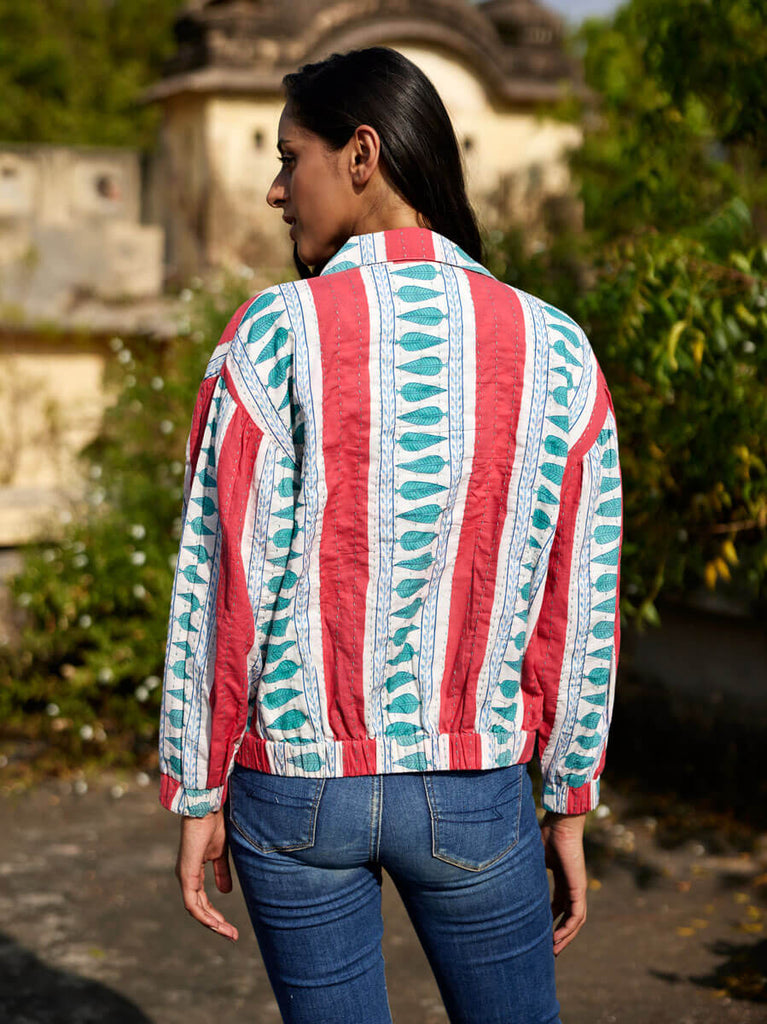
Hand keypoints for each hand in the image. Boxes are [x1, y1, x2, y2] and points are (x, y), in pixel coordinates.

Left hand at [175, 809, 238, 941]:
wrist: (206, 809)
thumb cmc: (213, 825)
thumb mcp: (221, 853)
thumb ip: (221, 872)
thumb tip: (225, 892)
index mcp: (193, 872)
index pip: (202, 901)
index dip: (215, 915)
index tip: (230, 927)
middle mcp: (186, 877)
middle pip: (199, 909)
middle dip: (216, 924)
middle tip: (232, 936)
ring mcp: (184, 877)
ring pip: (196, 910)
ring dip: (212, 923)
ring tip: (229, 933)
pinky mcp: (186, 874)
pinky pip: (192, 903)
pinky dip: (204, 915)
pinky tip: (215, 924)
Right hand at [539, 811, 587, 955]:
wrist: (560, 824)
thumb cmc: (546, 834)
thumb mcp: (533, 860)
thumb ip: (526, 872)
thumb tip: (503, 877)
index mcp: (562, 880)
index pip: (559, 907)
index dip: (550, 922)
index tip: (540, 934)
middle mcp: (572, 887)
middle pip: (568, 918)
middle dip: (559, 935)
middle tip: (548, 950)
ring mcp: (577, 888)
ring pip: (575, 921)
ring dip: (565, 937)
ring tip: (553, 950)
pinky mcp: (579, 888)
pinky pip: (577, 915)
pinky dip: (569, 928)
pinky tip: (558, 938)